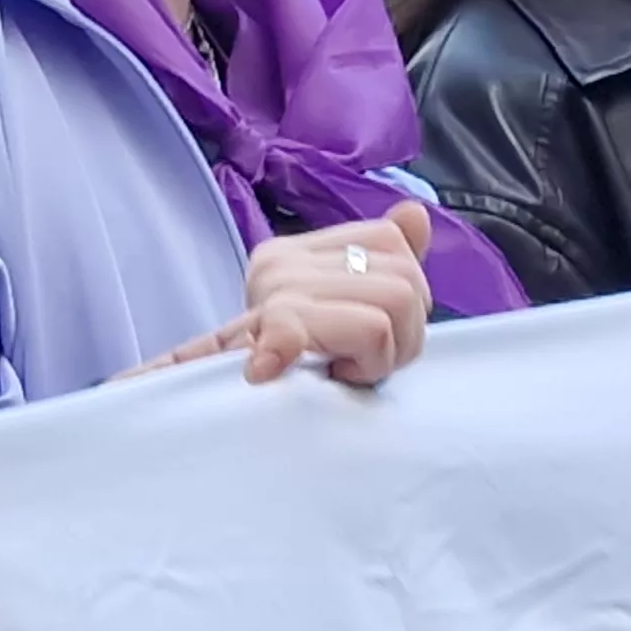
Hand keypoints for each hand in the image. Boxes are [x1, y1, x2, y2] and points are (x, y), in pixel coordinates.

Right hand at [149, 202, 434, 387]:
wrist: (215, 417)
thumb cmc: (292, 374)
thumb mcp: (343, 312)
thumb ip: (384, 262)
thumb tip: (415, 214)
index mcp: (301, 250)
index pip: (390, 241)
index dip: (404, 298)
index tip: (368, 338)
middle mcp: (283, 264)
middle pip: (404, 281)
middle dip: (403, 338)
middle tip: (358, 365)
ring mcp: (270, 295)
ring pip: (388, 311)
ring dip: (378, 361)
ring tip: (341, 374)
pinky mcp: (259, 331)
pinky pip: (297, 330)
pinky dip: (294, 349)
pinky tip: (263, 369)